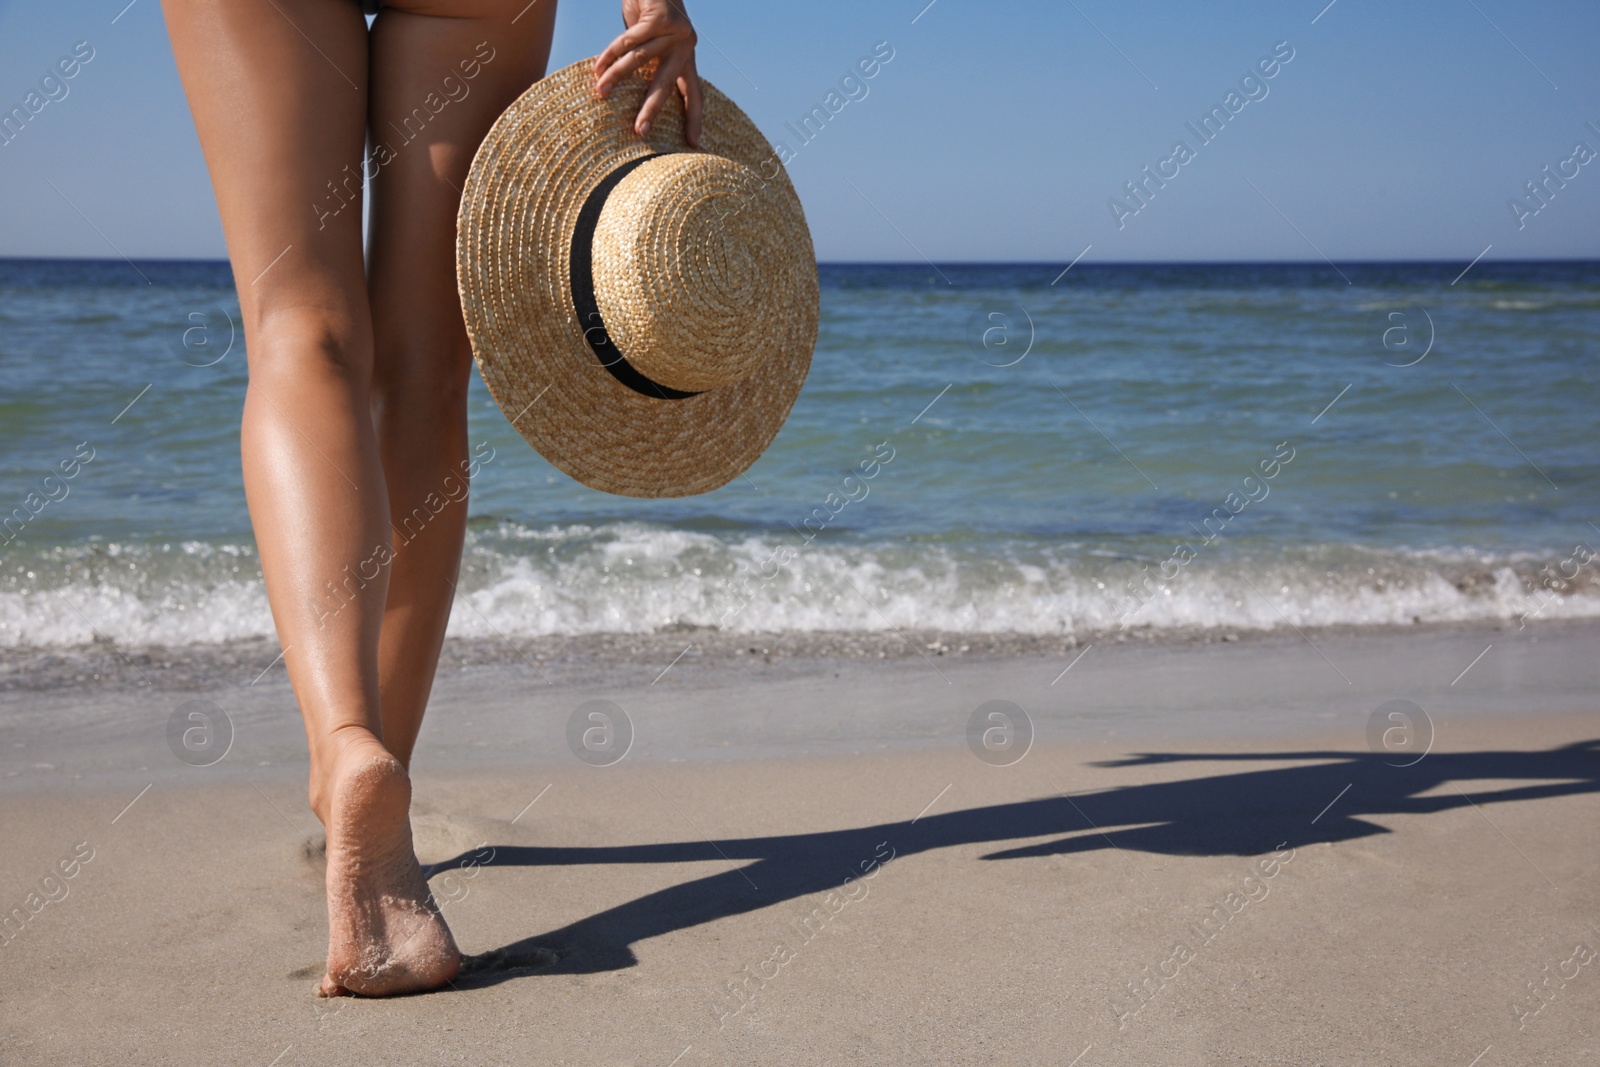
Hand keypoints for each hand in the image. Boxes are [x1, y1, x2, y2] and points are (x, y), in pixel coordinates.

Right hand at [593, 0, 702, 146]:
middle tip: (640, 132)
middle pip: (667, 85)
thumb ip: (653, 65)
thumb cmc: (649, 14)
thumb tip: (641, 98)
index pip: (695, 95)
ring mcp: (673, 32)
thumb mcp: (656, 43)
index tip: (694, 143)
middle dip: (652, 110)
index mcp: (687, 59)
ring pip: (639, 60)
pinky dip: (610, 53)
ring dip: (616, 76)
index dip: (695, 119)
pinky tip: (597, 66)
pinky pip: (628, 40)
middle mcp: (685, 47)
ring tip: (600, 92)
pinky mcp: (658, 19)